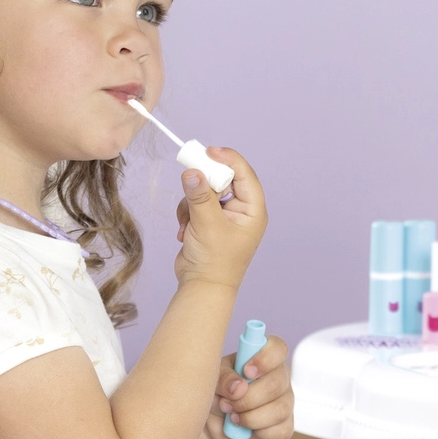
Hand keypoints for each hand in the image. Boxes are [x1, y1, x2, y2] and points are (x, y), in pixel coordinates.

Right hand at [172, 148, 266, 289]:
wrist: (201, 287)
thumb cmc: (214, 261)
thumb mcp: (207, 224)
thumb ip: (200, 196)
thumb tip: (192, 172)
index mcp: (253, 210)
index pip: (245, 174)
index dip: (228, 159)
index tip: (208, 151)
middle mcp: (242, 210)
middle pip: (223, 180)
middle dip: (203, 186)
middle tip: (190, 184)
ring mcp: (225, 215)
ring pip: (205, 191)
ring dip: (191, 203)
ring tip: (188, 223)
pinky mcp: (209, 221)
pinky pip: (196, 203)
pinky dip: (187, 213)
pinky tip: (184, 231)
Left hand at [206, 335, 293, 438]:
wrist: (210, 421)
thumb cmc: (214, 392)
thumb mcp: (211, 380)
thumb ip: (223, 378)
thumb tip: (239, 387)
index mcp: (263, 358)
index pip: (278, 348)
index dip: (266, 358)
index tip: (246, 371)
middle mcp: (279, 377)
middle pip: (278, 383)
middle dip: (249, 398)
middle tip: (226, 403)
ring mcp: (285, 402)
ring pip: (280, 409)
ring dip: (251, 417)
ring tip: (231, 417)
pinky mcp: (284, 426)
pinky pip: (280, 431)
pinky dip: (258, 432)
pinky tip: (244, 428)